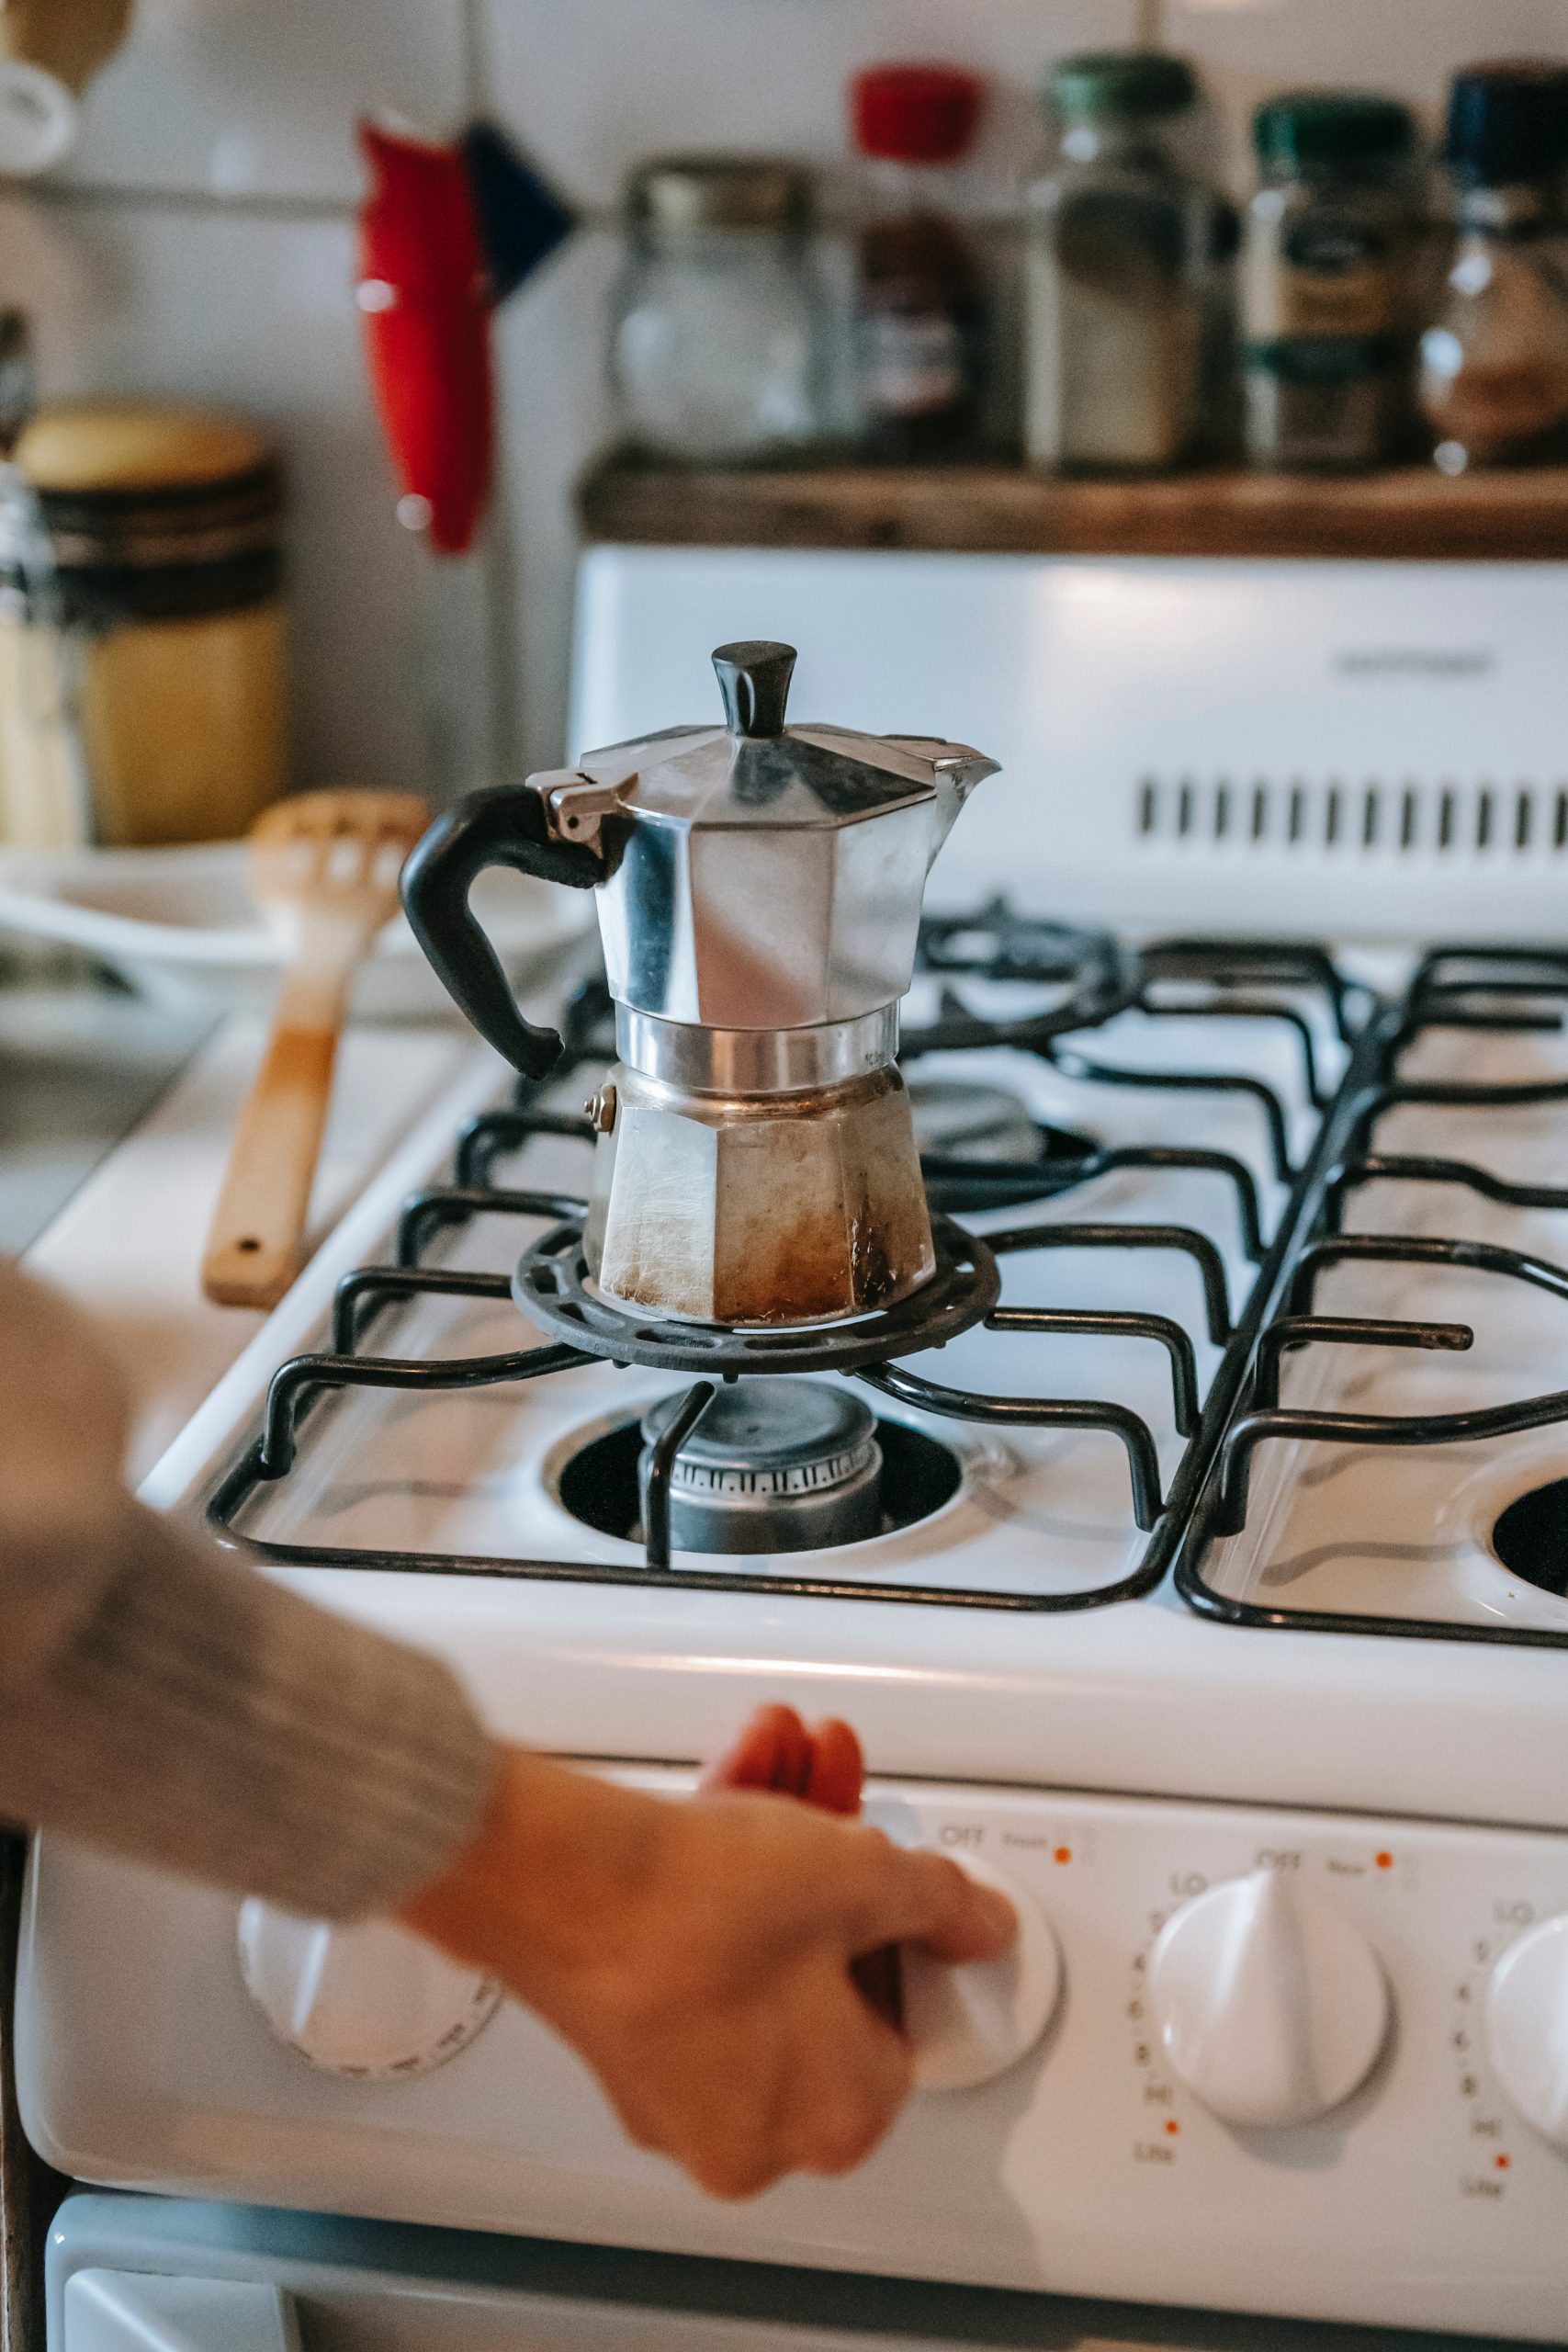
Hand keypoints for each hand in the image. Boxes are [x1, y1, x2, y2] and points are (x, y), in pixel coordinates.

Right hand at [400, 1740, 1014, 2199]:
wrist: (560, 1881)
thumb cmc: (697, 1912)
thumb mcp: (864, 1878)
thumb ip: (942, 1902)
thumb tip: (976, 1921)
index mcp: (830, 2122)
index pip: (902, 2022)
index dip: (904, 1930)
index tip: (900, 1881)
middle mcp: (748, 2128)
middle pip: (823, 1972)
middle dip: (833, 1858)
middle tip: (840, 1795)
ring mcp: (674, 2081)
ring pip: (757, 1944)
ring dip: (777, 1837)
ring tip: (788, 1753)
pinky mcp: (619, 2023)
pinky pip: (695, 1940)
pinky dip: (717, 1862)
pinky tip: (737, 1775)